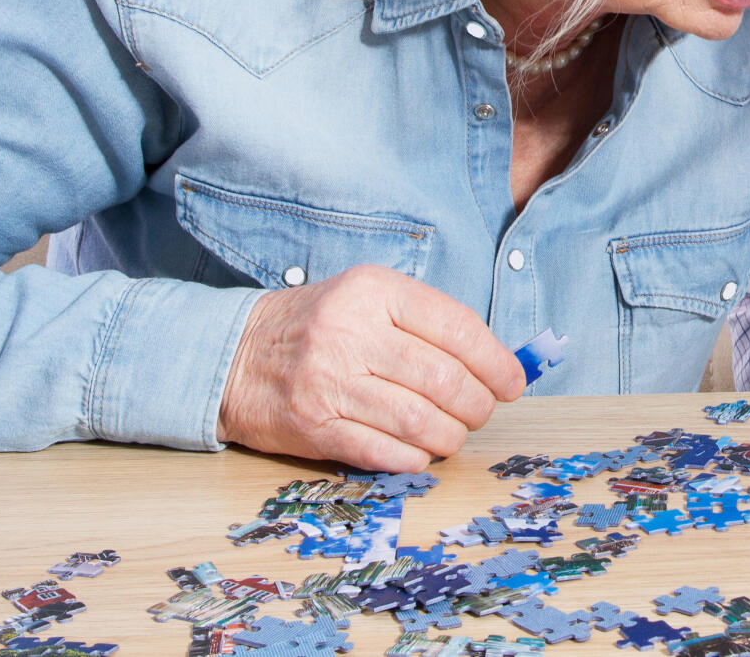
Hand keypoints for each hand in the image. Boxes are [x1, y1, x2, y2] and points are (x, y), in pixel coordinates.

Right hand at [218, 264, 525, 470]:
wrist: (237, 355)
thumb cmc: (322, 326)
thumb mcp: (371, 299)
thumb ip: (429, 323)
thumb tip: (498, 363)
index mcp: (375, 292)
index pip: (457, 328)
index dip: (497, 362)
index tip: (512, 383)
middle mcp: (352, 332)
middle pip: (444, 380)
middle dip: (478, 405)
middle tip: (482, 412)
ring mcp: (330, 381)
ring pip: (419, 420)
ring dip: (451, 436)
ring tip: (454, 434)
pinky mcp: (314, 427)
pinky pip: (384, 451)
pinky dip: (414, 458)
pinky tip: (421, 451)